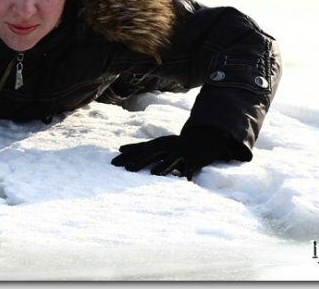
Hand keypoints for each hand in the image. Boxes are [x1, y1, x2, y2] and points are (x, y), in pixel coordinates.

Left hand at [111, 125, 231, 179]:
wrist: (205, 139)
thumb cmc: (176, 144)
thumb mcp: (159, 144)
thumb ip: (142, 148)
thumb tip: (120, 149)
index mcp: (159, 143)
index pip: (140, 148)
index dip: (127, 155)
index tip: (113, 163)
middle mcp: (168, 145)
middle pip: (152, 153)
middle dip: (140, 160)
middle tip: (128, 168)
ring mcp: (181, 152)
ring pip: (171, 159)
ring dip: (163, 166)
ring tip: (154, 174)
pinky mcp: (194, 159)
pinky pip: (190, 168)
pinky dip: (186, 174)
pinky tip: (183, 181)